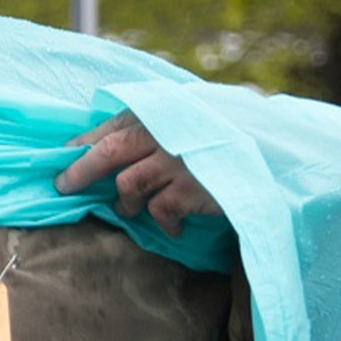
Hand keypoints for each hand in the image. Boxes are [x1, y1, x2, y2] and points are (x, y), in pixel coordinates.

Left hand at [58, 112, 220, 235]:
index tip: (61, 157)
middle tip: (64, 187)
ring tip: (131, 209)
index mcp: (162, 112)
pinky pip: (160, 210)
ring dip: (126, 202)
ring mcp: (179, 161)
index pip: (110, 126)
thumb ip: (157, 126)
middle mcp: (166, 132)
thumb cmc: (229, 136)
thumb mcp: (191, 120)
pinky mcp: (193, 188)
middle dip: (80, 171)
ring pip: (128, 185)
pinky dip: (163, 222)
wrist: (279, 154)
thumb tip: (103, 145)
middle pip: (108, 151)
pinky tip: (174, 227)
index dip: (81, 143)